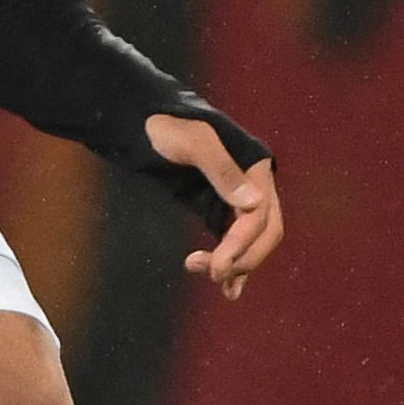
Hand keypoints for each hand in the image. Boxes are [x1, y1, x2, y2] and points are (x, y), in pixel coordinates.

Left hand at [144, 114, 282, 302]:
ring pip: (251, 239)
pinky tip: (226, 284)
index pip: (258, 218)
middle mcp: (252, 181)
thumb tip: (253, 205)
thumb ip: (220, 170)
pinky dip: (233, 260)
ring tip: (214, 281)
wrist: (139, 119)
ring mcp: (236, 194)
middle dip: (242, 258)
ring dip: (239, 263)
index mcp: (254, 165)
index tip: (215, 269)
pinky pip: (234, 237)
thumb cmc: (163, 125)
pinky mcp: (216, 204)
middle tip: (212, 275)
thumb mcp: (191, 142)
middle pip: (264, 232)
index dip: (240, 247)